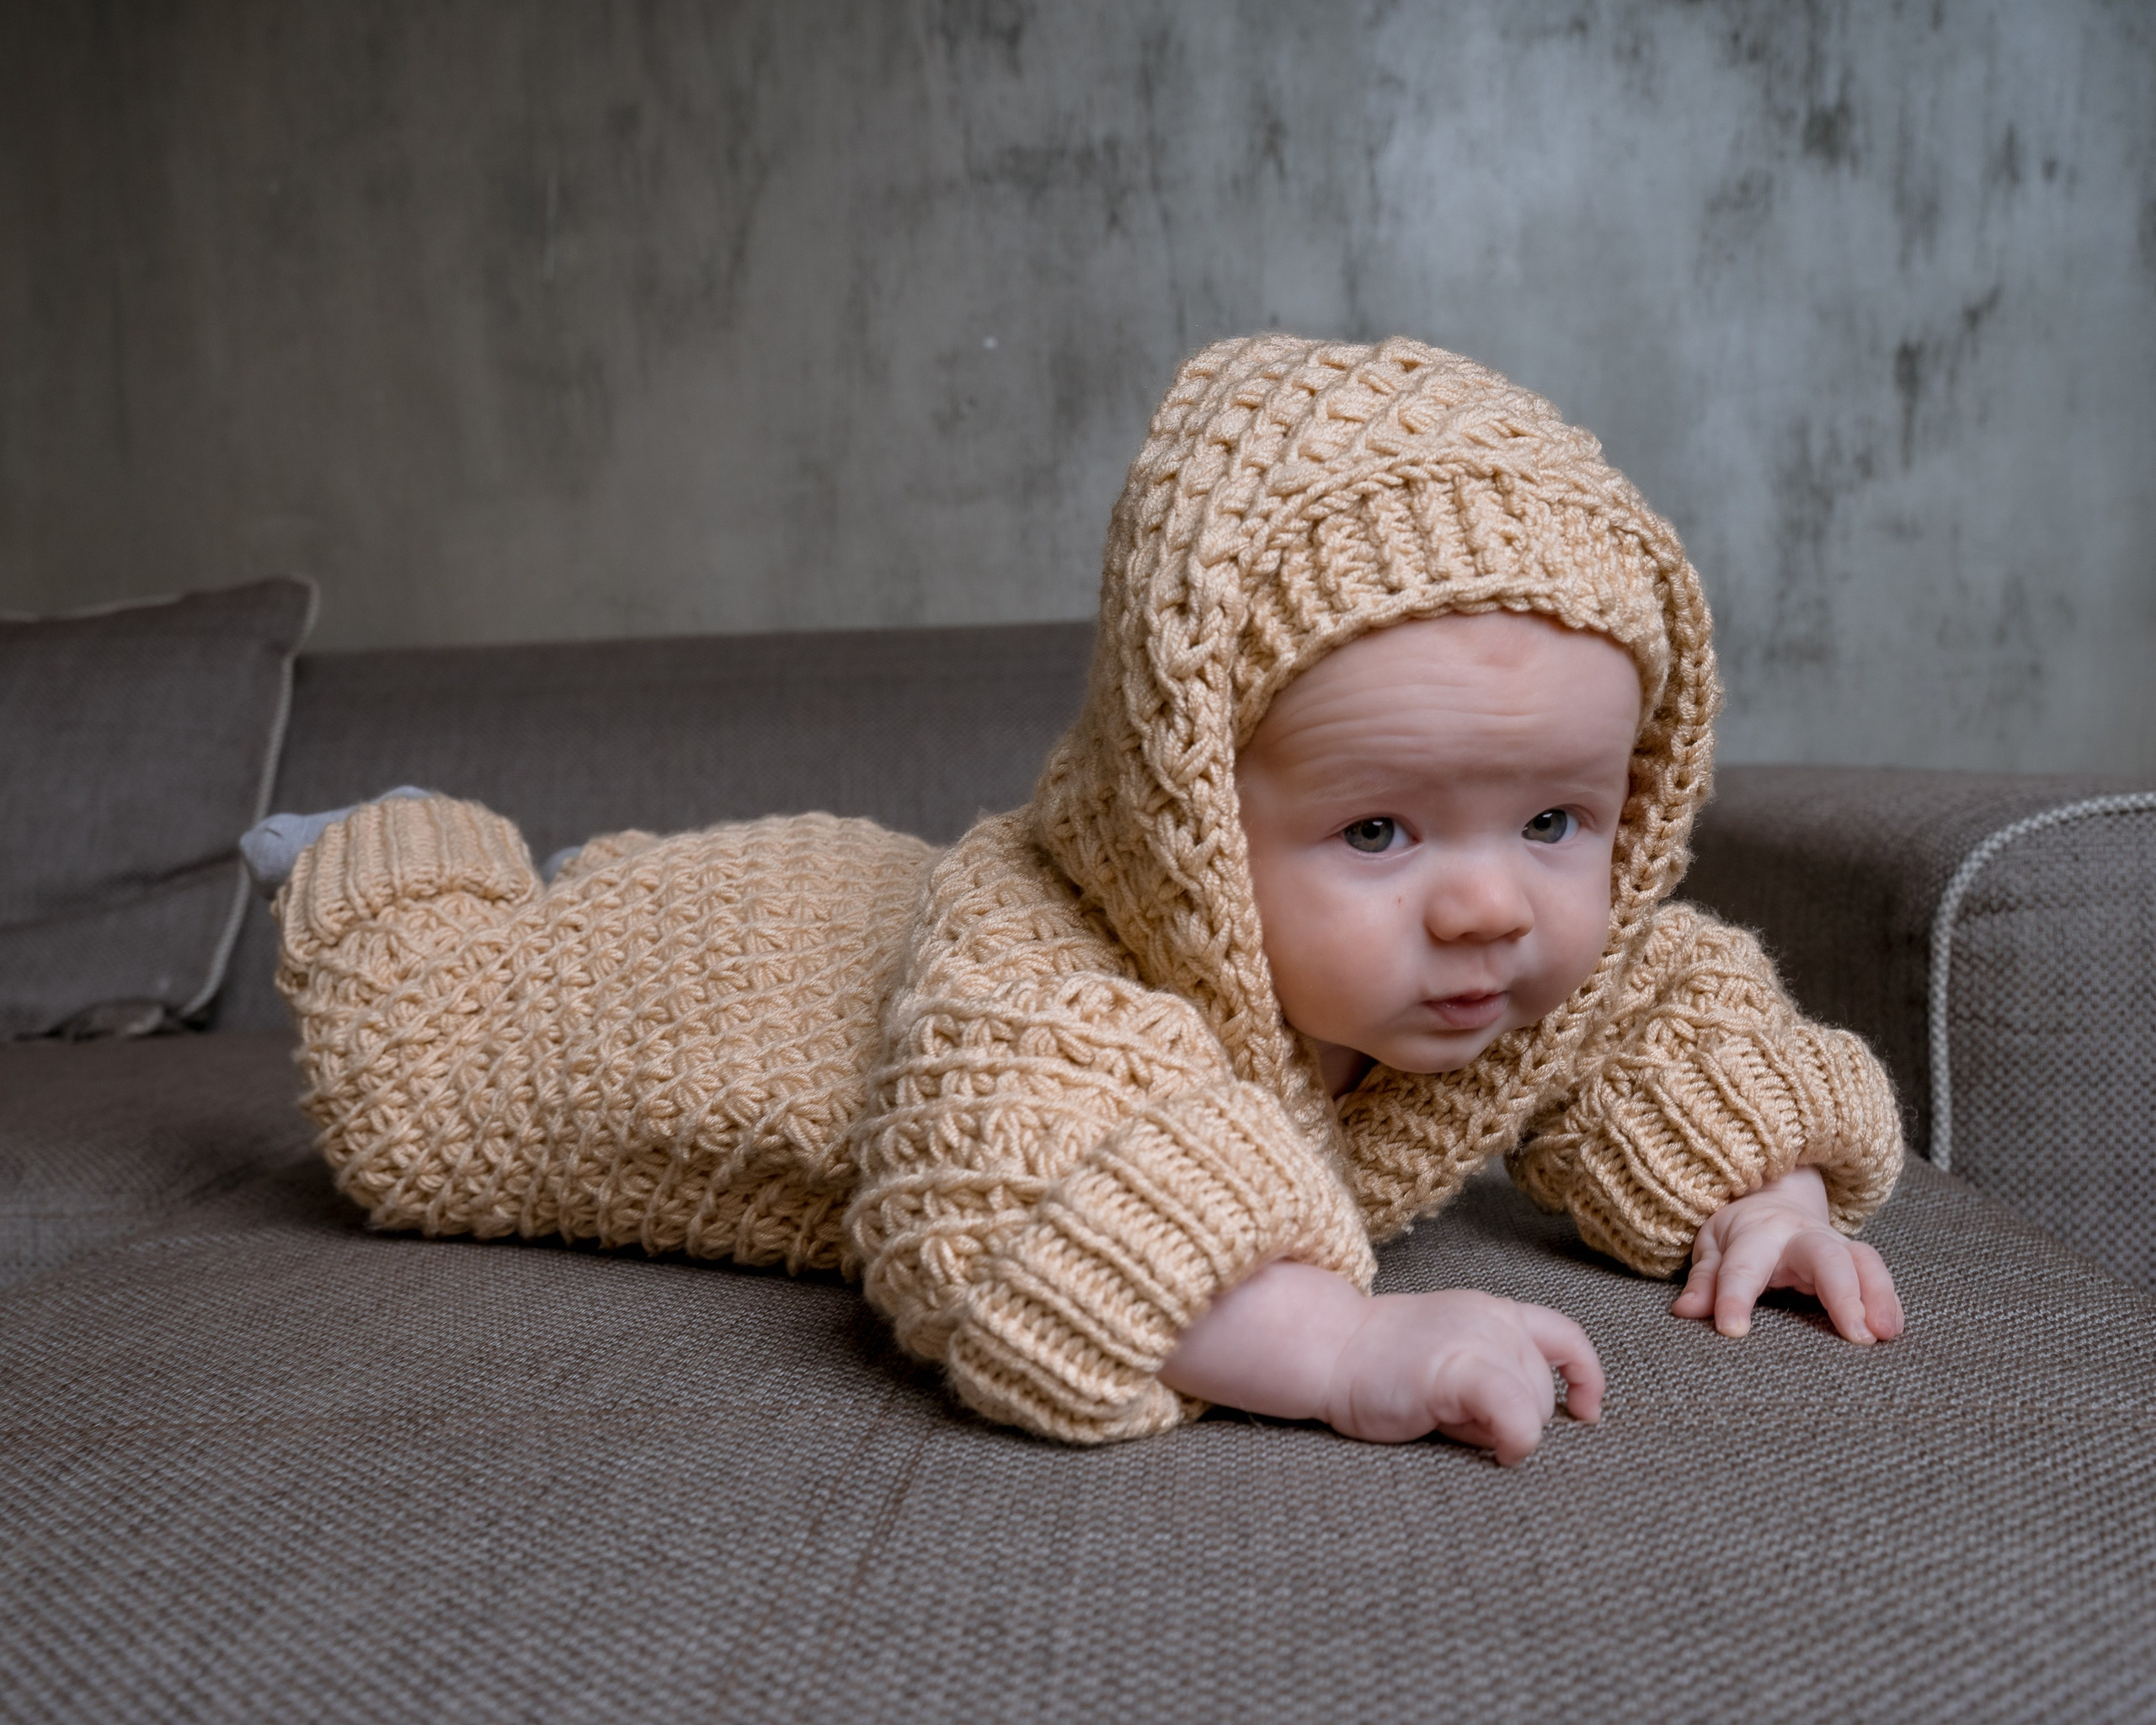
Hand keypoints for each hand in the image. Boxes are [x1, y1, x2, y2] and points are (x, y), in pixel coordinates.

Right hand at [1159, 1260, 1602, 1464]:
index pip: (1562, 1336)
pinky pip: (1518, 1415)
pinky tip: (1502, 1452)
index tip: (1585, 1411)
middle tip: (1455, 1420)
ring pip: (1534, 1408)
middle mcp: (1495, 1319)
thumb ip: (1489, 1370)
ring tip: (1445, 1421)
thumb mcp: (1447, 1353)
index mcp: (1492, 1310)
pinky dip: (1519, 1439)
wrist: (1325, 1349)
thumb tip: (1525, 1423)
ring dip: (1501, 1429)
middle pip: (1543, 1389)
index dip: (1585, 1375)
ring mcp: (1480, 1342)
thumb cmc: (1377, 1365)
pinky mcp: (1462, 1371)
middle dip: (1515, 1416)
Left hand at [1671, 1165, 1903, 1343]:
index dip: (1734, 1297)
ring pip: (1863, 1262)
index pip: (1743, 1267)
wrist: (1776, 1200)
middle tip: (1856, 1336)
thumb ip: (1704, 1280)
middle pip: (1825, 1257)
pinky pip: (1878, 1275)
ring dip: (1878, 1296)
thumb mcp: (1713, 1247)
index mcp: (1756, 1233)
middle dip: (1842, 1293)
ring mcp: (1834, 1245)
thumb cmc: (1741, 1232)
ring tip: (1885, 1334)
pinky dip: (1889, 1301)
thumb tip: (1685, 1312)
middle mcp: (1801, 1236)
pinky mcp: (1855, 1259)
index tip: (1731, 1330)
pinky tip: (1894, 1329)